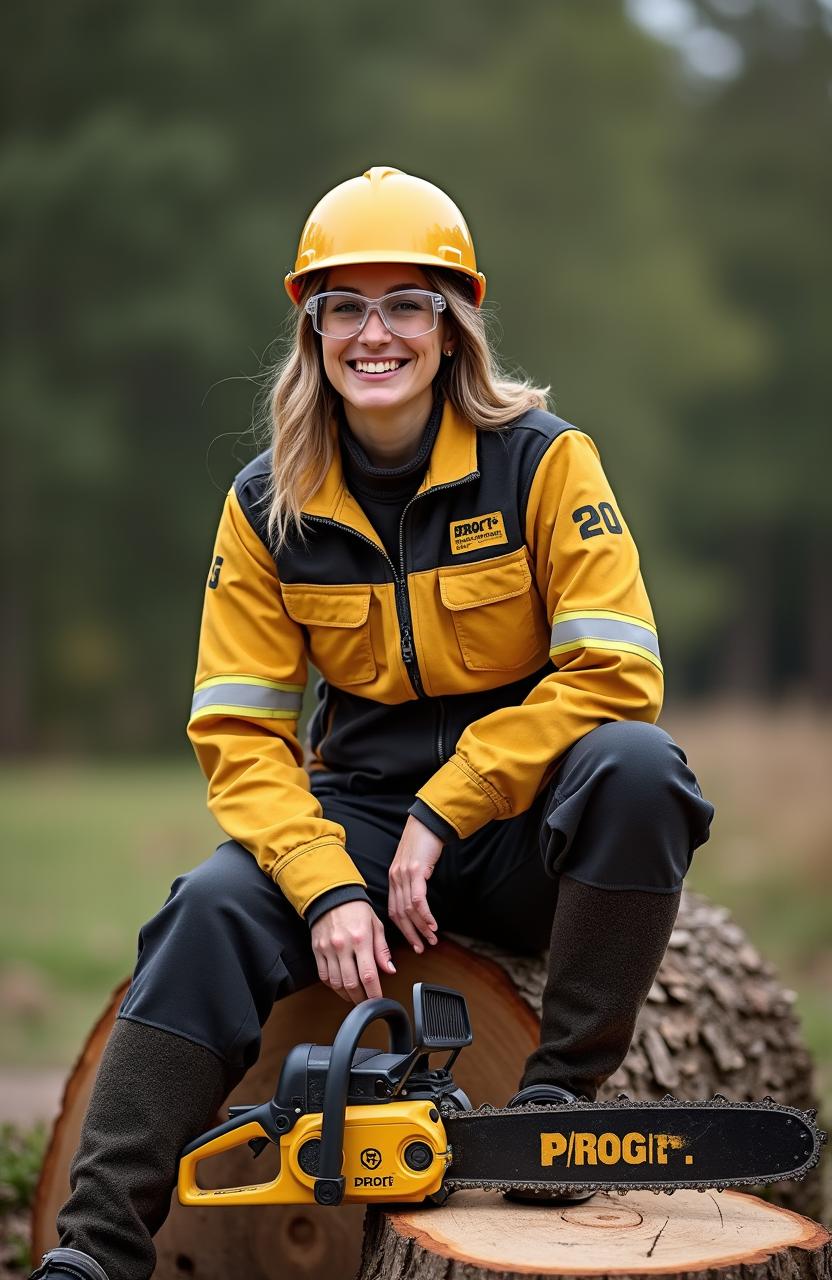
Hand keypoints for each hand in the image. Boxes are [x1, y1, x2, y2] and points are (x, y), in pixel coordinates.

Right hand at [310, 900, 395, 1003]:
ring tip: (355, 996)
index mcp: (361, 939)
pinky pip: (323, 976)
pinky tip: (341, 986)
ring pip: (336, 983)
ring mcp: (328, 949)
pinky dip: (333, 986)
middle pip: (351, 983)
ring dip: (346, 995)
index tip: (378, 999)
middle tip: (367, 1002)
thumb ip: (382, 950)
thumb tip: (390, 969)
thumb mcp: (375, 925)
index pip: (368, 974)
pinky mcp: (317, 951)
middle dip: (360, 998)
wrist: (331, 896)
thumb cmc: (356, 909)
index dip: (374, 992)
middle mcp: (343, 946)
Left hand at [388, 815, 443, 953]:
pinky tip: (432, 924)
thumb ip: (413, 882)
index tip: (413, 942)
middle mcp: (395, 879)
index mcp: (393, 879)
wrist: (427, 823)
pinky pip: (418, 899)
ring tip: (432, 939)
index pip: (394, 911)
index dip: (403, 929)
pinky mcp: (416, 871)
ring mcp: (404, 875)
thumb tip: (419, 903)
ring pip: (409, 910)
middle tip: (421, 948)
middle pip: (399, 914)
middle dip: (411, 934)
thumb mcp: (414, 866)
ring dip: (421, 927)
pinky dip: (425, 915)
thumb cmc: (423, 844)